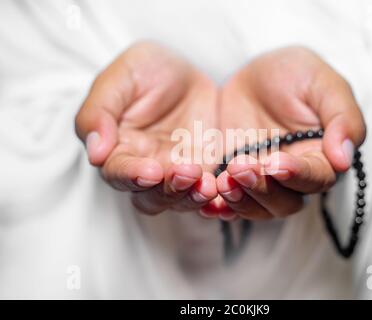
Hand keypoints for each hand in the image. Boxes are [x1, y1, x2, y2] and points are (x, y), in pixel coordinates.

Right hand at [75, 42, 217, 214]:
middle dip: (168, 190)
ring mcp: (176, 171)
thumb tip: (95, 153)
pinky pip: (208, 190)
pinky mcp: (204, 170)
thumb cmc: (147, 70)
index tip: (150, 171)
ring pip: (179, 199)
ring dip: (192, 196)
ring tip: (208, 184)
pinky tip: (224, 184)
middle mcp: (145, 166)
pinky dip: (216, 193)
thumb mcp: (121, 77)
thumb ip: (100, 111)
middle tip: (187, 173)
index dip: (132, 176)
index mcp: (118, 148)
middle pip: (150, 196)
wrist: (187, 70)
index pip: (118, 172)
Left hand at [216, 47, 365, 219]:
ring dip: (241, 200)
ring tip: (223, 181)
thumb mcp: (322, 82)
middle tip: (240, 166)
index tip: (277, 163)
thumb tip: (344, 158)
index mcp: (321, 157)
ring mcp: (262, 181)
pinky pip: (228, 203)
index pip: (316, 178)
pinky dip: (219, 205)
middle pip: (285, 201)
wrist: (252, 76)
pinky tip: (208, 199)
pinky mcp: (234, 180)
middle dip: (263, 188)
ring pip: (257, 208)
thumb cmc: (295, 74)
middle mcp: (293, 177)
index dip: (298, 174)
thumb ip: (342, 116)